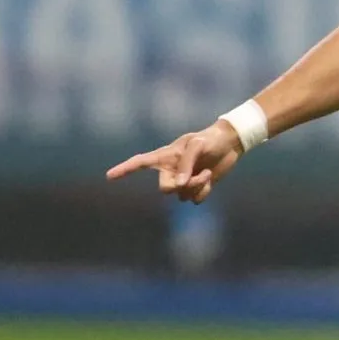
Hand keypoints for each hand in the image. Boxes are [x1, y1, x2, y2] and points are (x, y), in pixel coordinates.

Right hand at [106, 121, 245, 203]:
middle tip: (194, 177)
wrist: (229, 144)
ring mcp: (183, 180)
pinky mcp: (196, 188)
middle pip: (164, 189)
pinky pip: (194, 200)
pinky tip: (209, 180)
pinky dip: (203, 193)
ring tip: (205, 172)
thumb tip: (179, 185)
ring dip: (196, 187)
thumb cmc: (209, 139)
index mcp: (165, 156)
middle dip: (178, 187)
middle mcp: (171, 170)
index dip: (124, 169)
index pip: (140, 162)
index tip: (109, 176)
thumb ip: (186, 163)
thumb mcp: (197, 145)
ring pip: (181, 196)